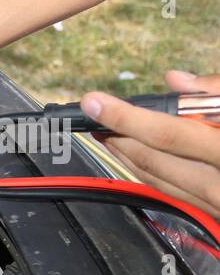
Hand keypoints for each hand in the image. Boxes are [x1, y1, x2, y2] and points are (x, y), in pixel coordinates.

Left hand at [82, 71, 219, 219]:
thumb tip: (177, 80)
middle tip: (97, 117)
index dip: (128, 116)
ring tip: (111, 134)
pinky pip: (178, 194)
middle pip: (159, 160)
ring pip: (163, 181)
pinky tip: (140, 160)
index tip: (96, 102)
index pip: (171, 131)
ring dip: (131, 158)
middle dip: (122, 137)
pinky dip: (155, 176)